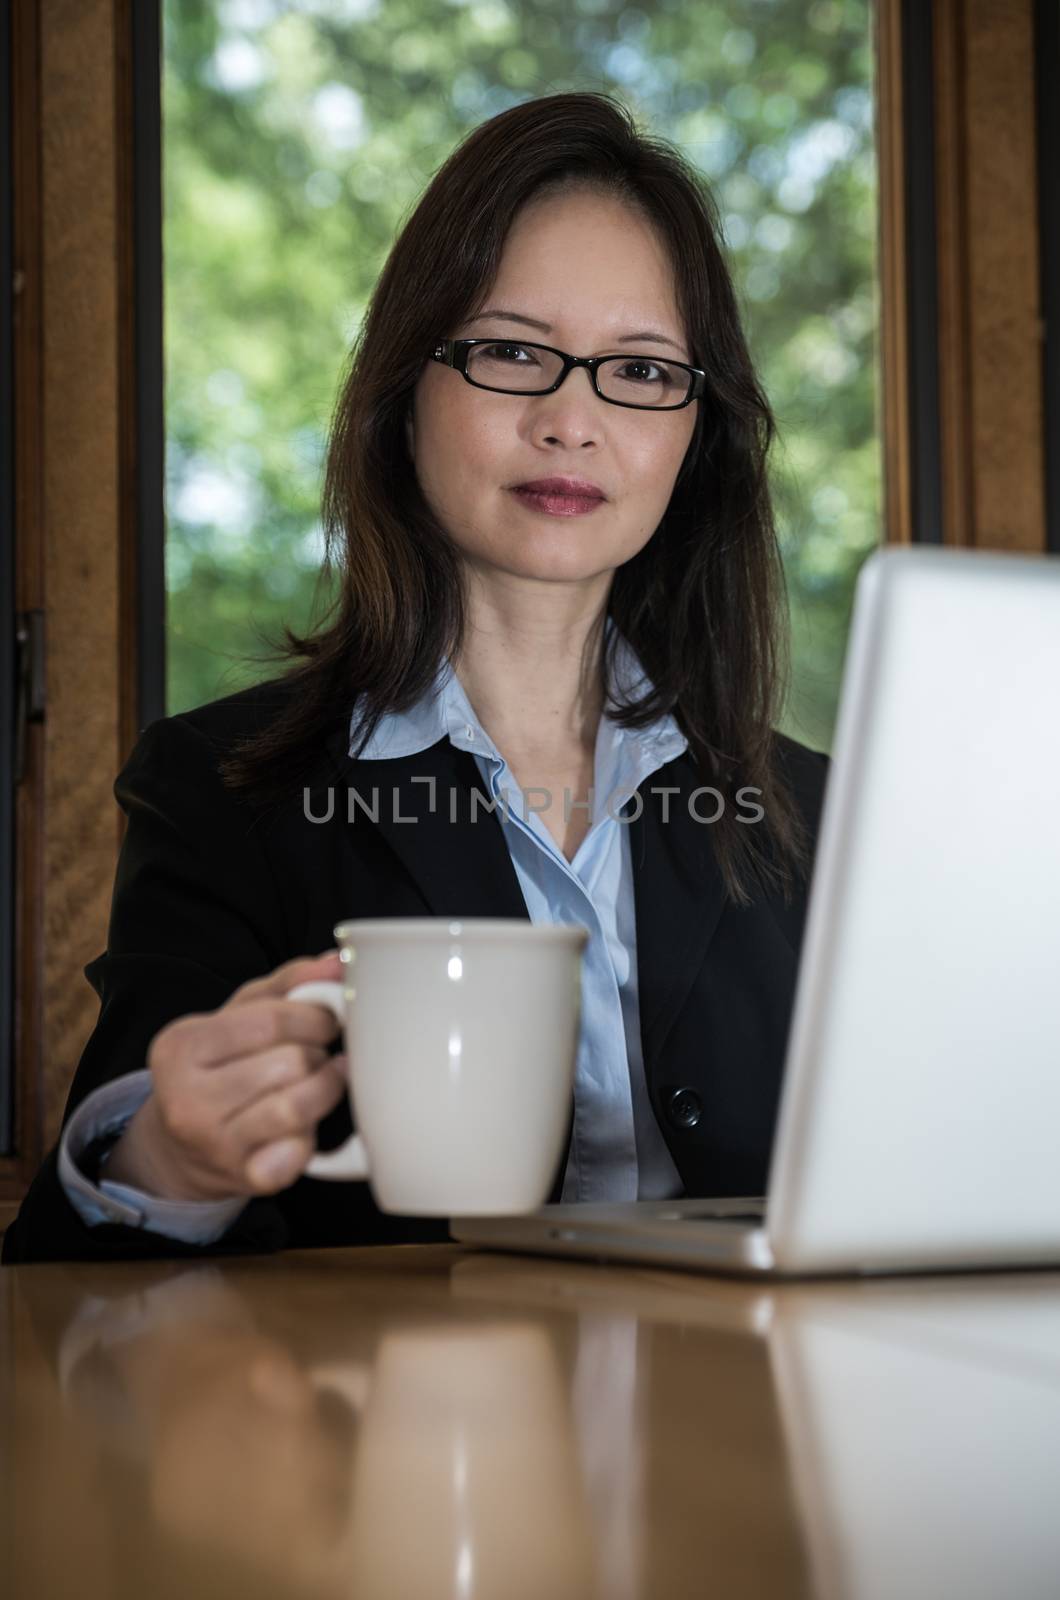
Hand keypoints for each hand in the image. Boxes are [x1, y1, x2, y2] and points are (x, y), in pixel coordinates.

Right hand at [103, 952, 348, 1201]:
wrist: (180, 1149)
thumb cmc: (219, 1068)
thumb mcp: (238, 1016)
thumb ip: (287, 984)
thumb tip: (336, 962)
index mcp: (181, 1045)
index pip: (270, 1020)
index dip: (315, 1017)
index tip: (327, 1021)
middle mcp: (187, 1097)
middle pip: (289, 1063)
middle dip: (318, 1054)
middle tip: (317, 1055)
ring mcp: (213, 1143)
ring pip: (297, 1109)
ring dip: (324, 1091)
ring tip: (324, 1082)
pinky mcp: (243, 1179)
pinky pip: (298, 1155)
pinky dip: (311, 1140)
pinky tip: (304, 1128)